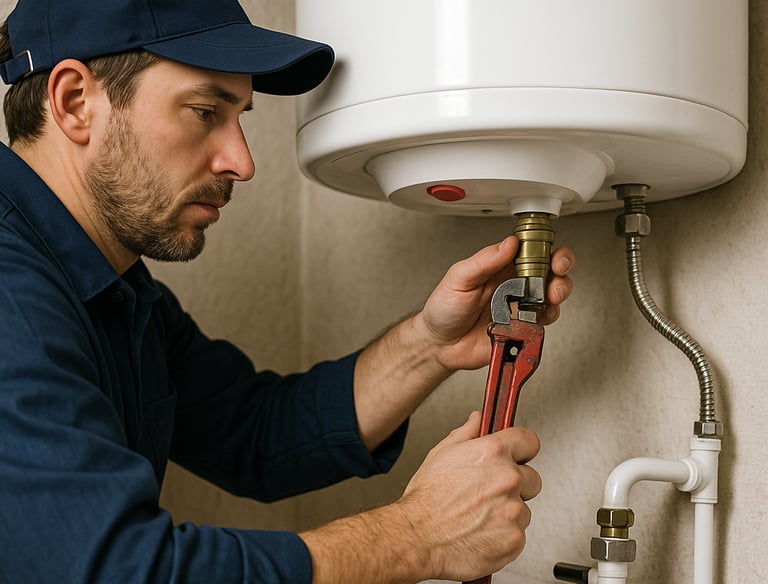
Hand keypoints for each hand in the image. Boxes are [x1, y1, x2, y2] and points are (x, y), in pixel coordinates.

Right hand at [396, 411, 541, 580]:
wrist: (418, 538)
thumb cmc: (426, 499)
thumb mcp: (441, 454)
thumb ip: (467, 433)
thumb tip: (478, 419)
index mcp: (492, 453)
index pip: (529, 441)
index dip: (522, 448)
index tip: (517, 455)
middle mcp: (507, 479)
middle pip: (532, 478)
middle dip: (515, 484)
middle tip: (489, 492)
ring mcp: (513, 511)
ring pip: (524, 509)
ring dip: (508, 512)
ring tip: (479, 514)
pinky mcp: (514, 539)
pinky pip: (518, 534)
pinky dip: (504, 535)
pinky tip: (481, 531)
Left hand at [415, 236, 573, 370]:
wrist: (440, 345)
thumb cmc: (444, 309)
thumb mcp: (459, 278)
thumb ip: (484, 261)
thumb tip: (508, 244)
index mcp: (500, 266)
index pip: (529, 249)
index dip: (544, 246)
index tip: (548, 249)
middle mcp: (514, 284)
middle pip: (549, 269)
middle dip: (561, 266)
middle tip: (557, 270)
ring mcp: (520, 306)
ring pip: (552, 294)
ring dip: (559, 291)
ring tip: (550, 295)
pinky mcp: (523, 328)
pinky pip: (544, 321)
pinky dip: (548, 317)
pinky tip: (537, 316)